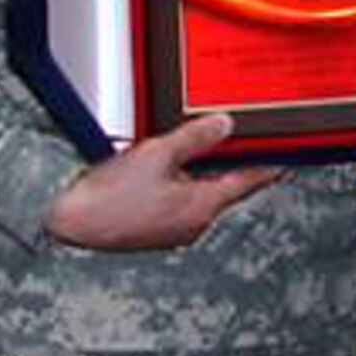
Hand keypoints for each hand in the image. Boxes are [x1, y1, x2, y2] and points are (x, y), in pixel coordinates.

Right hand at [44, 113, 281, 250]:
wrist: (69, 226)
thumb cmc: (110, 195)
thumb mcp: (157, 154)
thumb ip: (194, 138)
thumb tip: (225, 125)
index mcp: (202, 207)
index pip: (246, 181)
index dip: (267, 165)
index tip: (286, 156)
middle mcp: (193, 223)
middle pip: (222, 185)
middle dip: (225, 160)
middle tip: (233, 136)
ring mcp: (173, 229)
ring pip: (197, 192)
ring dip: (197, 170)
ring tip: (189, 146)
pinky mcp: (154, 230)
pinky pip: (177, 201)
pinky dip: (178, 182)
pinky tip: (161, 167)